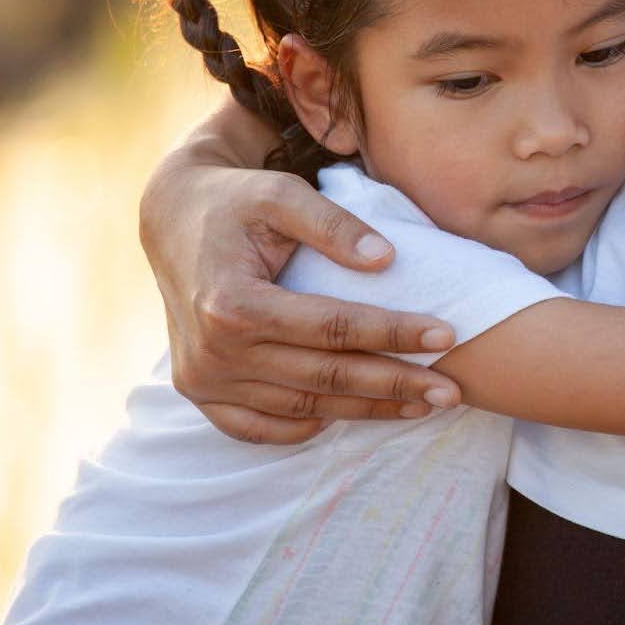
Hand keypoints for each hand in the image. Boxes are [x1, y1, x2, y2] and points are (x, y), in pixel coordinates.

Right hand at [141, 160, 461, 444]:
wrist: (173, 220)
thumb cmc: (237, 201)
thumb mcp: (282, 194)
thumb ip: (334, 225)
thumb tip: (388, 259)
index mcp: (232, 303)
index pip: (333, 328)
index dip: (394, 333)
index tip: (448, 335)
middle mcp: (214, 352)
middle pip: (324, 378)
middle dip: (395, 385)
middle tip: (452, 392)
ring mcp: (203, 380)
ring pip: (302, 408)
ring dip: (366, 410)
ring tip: (422, 405)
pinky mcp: (200, 393)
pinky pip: (260, 429)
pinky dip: (308, 427)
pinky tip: (354, 414)